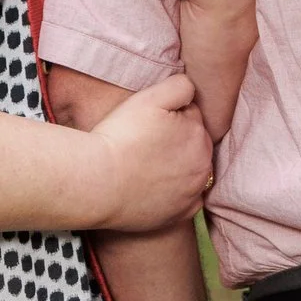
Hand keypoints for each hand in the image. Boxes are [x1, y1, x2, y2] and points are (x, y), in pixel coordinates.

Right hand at [85, 73, 213, 231]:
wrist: (97, 181)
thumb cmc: (120, 137)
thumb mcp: (150, 97)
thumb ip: (180, 86)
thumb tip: (192, 91)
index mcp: (200, 134)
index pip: (190, 116)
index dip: (167, 115)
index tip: (147, 124)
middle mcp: (204, 165)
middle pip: (192, 144)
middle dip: (175, 140)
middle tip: (143, 144)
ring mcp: (193, 193)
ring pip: (190, 171)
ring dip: (177, 166)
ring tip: (145, 165)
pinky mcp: (181, 215)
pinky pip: (185, 199)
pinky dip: (175, 193)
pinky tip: (153, 187)